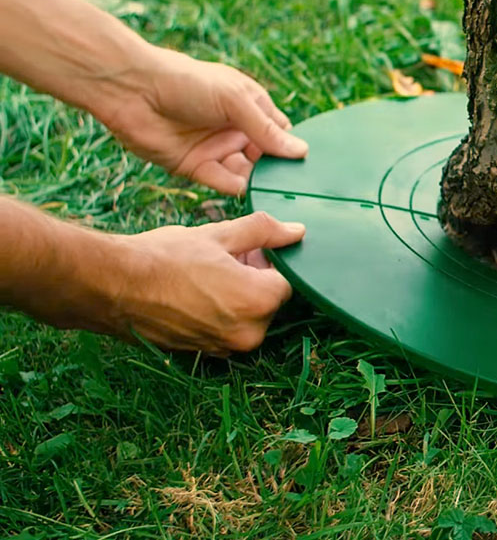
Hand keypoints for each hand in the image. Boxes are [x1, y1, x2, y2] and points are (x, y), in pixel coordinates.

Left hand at [98, 47, 307, 194]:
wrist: (132, 90)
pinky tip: (247, 189)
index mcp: (249, 105)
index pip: (279, 132)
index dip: (291, 147)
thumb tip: (301, 151)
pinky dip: (236, 187)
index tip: (309, 165)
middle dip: (278, 170)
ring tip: (277, 193)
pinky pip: (222, 181)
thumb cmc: (187, 82)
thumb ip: (267, 129)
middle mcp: (234, 129)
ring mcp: (216, 148)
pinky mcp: (195, 167)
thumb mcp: (235, 100)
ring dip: (259, 181)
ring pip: (246, 171)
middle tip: (297, 187)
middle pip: (265, 156)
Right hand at [107, 212, 305, 355]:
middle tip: (227, 258)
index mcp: (259, 302)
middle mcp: (248, 333)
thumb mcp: (220, 235)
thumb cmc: (165, 258)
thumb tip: (296, 232)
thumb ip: (264, 232)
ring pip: (247, 317)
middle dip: (255, 278)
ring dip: (237, 296)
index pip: (287, 281)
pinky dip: (219, 313)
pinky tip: (195, 292)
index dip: (269, 262)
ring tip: (207, 273)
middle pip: (268, 302)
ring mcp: (225, 348)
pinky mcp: (204, 354)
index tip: (249, 250)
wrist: (111, 287)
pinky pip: (225, 330)